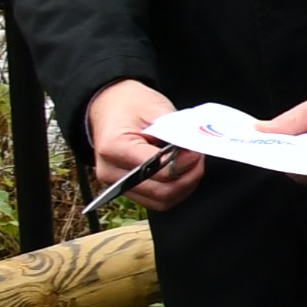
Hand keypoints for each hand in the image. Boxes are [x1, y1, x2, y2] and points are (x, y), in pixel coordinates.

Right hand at [84, 78, 203, 210]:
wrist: (109, 106)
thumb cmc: (131, 105)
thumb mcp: (155, 109)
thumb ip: (175, 131)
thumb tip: (195, 149)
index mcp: (114, 148)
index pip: (156, 168)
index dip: (183, 163)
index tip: (195, 151)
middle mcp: (110, 171)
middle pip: (161, 192)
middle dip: (188, 176)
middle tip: (197, 158)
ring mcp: (117, 184)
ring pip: (162, 201)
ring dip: (185, 185)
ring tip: (191, 164)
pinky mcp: (127, 190)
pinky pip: (158, 200)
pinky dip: (177, 190)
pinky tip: (182, 172)